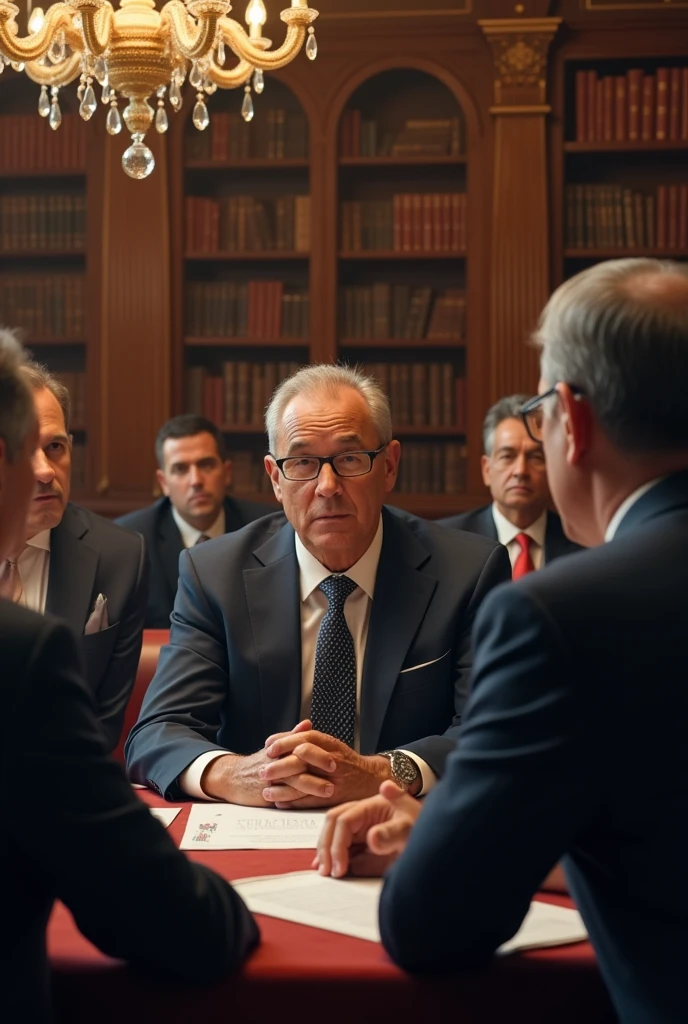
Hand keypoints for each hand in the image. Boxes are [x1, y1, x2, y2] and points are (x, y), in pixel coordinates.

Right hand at [200, 720, 333, 805]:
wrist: (233, 777)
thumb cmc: (258, 762)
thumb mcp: (274, 747)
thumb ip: (292, 736)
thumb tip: (307, 723)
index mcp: (280, 749)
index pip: (301, 746)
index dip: (318, 752)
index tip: (335, 756)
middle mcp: (276, 761)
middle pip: (299, 762)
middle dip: (318, 766)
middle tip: (336, 772)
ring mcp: (272, 779)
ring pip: (294, 781)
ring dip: (313, 786)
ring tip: (329, 790)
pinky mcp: (267, 795)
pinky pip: (285, 798)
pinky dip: (298, 801)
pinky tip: (311, 804)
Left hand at [261, 729, 391, 807]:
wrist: (371, 779)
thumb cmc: (347, 762)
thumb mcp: (332, 745)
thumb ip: (310, 739)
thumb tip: (286, 736)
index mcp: (331, 744)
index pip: (305, 738)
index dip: (284, 741)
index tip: (268, 747)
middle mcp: (332, 759)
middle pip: (302, 758)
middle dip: (279, 765)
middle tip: (262, 770)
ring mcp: (333, 779)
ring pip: (303, 782)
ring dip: (282, 788)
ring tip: (266, 791)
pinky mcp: (333, 798)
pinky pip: (309, 801)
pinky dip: (292, 802)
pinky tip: (279, 803)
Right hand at [313, 780, 422, 877]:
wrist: (432, 838)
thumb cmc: (421, 828)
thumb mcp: (410, 830)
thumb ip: (392, 834)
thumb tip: (372, 838)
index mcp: (371, 805)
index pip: (344, 820)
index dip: (338, 844)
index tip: (340, 867)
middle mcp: (362, 814)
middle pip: (332, 823)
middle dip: (326, 847)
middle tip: (327, 871)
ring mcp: (360, 827)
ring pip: (332, 832)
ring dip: (325, 851)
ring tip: (323, 871)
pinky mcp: (361, 840)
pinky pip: (341, 845)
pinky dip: (332, 856)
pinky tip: (329, 868)